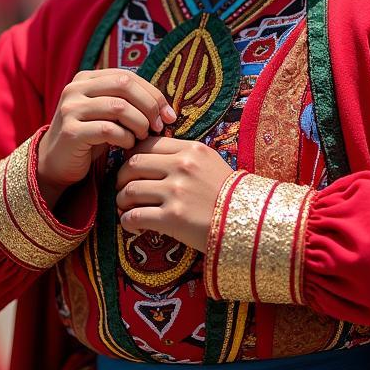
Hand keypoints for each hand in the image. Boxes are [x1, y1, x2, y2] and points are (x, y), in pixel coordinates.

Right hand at [37, 70, 176, 204]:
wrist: (56, 163)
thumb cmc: (90, 137)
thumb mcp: (108, 114)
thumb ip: (129, 103)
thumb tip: (167, 110)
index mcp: (86, 78)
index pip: (127, 76)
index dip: (152, 94)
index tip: (169, 114)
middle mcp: (75, 88)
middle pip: (124, 85)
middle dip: (149, 106)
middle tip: (159, 126)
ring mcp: (70, 109)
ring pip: (119, 107)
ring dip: (139, 124)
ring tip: (143, 136)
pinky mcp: (71, 132)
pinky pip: (108, 130)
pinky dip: (125, 138)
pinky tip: (127, 145)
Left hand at [115, 135, 232, 251]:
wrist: (247, 222)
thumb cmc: (228, 194)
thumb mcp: (210, 162)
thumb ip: (184, 156)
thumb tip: (153, 155)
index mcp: (191, 150)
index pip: (147, 144)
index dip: (133, 156)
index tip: (133, 168)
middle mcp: (182, 167)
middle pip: (133, 165)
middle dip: (122, 178)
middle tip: (123, 189)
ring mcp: (177, 192)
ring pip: (130, 190)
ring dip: (122, 201)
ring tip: (125, 208)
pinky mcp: (173, 217)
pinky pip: (135, 216)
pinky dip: (127, 221)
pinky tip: (132, 225)